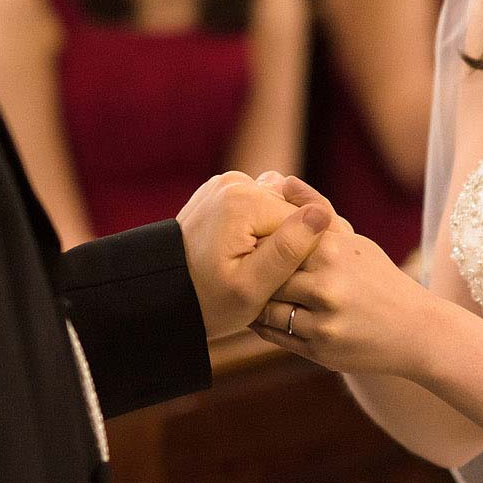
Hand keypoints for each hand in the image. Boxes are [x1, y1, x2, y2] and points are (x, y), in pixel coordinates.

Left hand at [177, 171, 332, 338]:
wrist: (161, 293)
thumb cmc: (207, 300)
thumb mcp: (252, 287)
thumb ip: (288, 250)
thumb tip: (321, 214)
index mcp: (245, 201)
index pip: (302, 220)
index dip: (302, 254)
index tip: (285, 280)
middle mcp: (236, 181)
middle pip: (288, 212)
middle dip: (285, 243)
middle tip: (266, 277)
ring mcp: (226, 182)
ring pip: (274, 210)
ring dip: (273, 237)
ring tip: (255, 267)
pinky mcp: (222, 190)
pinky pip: (257, 208)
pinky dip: (257, 230)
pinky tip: (246, 254)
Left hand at [251, 228, 440, 376]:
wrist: (417, 331)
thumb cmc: (379, 278)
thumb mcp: (352, 241)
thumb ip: (316, 210)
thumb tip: (284, 180)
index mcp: (332, 251)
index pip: (276, 241)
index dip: (258, 244)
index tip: (243, 243)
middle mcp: (327, 286)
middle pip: (268, 275)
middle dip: (252, 272)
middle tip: (234, 268)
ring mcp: (323, 321)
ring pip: (267, 309)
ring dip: (253, 302)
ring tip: (244, 292)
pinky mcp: (320, 350)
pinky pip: (276, 336)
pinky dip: (263, 325)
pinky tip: (259, 316)